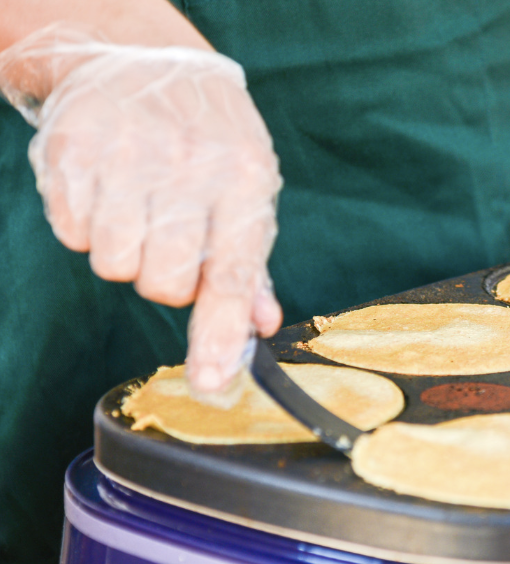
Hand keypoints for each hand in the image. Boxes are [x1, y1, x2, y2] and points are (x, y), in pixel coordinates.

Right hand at [0, 23, 282, 395]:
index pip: (233, 275)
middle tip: (173, 239)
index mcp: (246, 180)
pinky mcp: (73, 150)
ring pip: (115, 265)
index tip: (212, 384)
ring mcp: (127, 156)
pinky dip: (88, 227)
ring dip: (126, 253)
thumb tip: (260, 329)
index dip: (220, 335)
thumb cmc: (210, 140)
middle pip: (165, 284)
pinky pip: (73, 235)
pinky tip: (107, 190)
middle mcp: (189, 168)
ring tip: (140, 209)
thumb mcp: (249, 189)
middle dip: (167, 280)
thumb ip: (251, 266)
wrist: (146, 60)